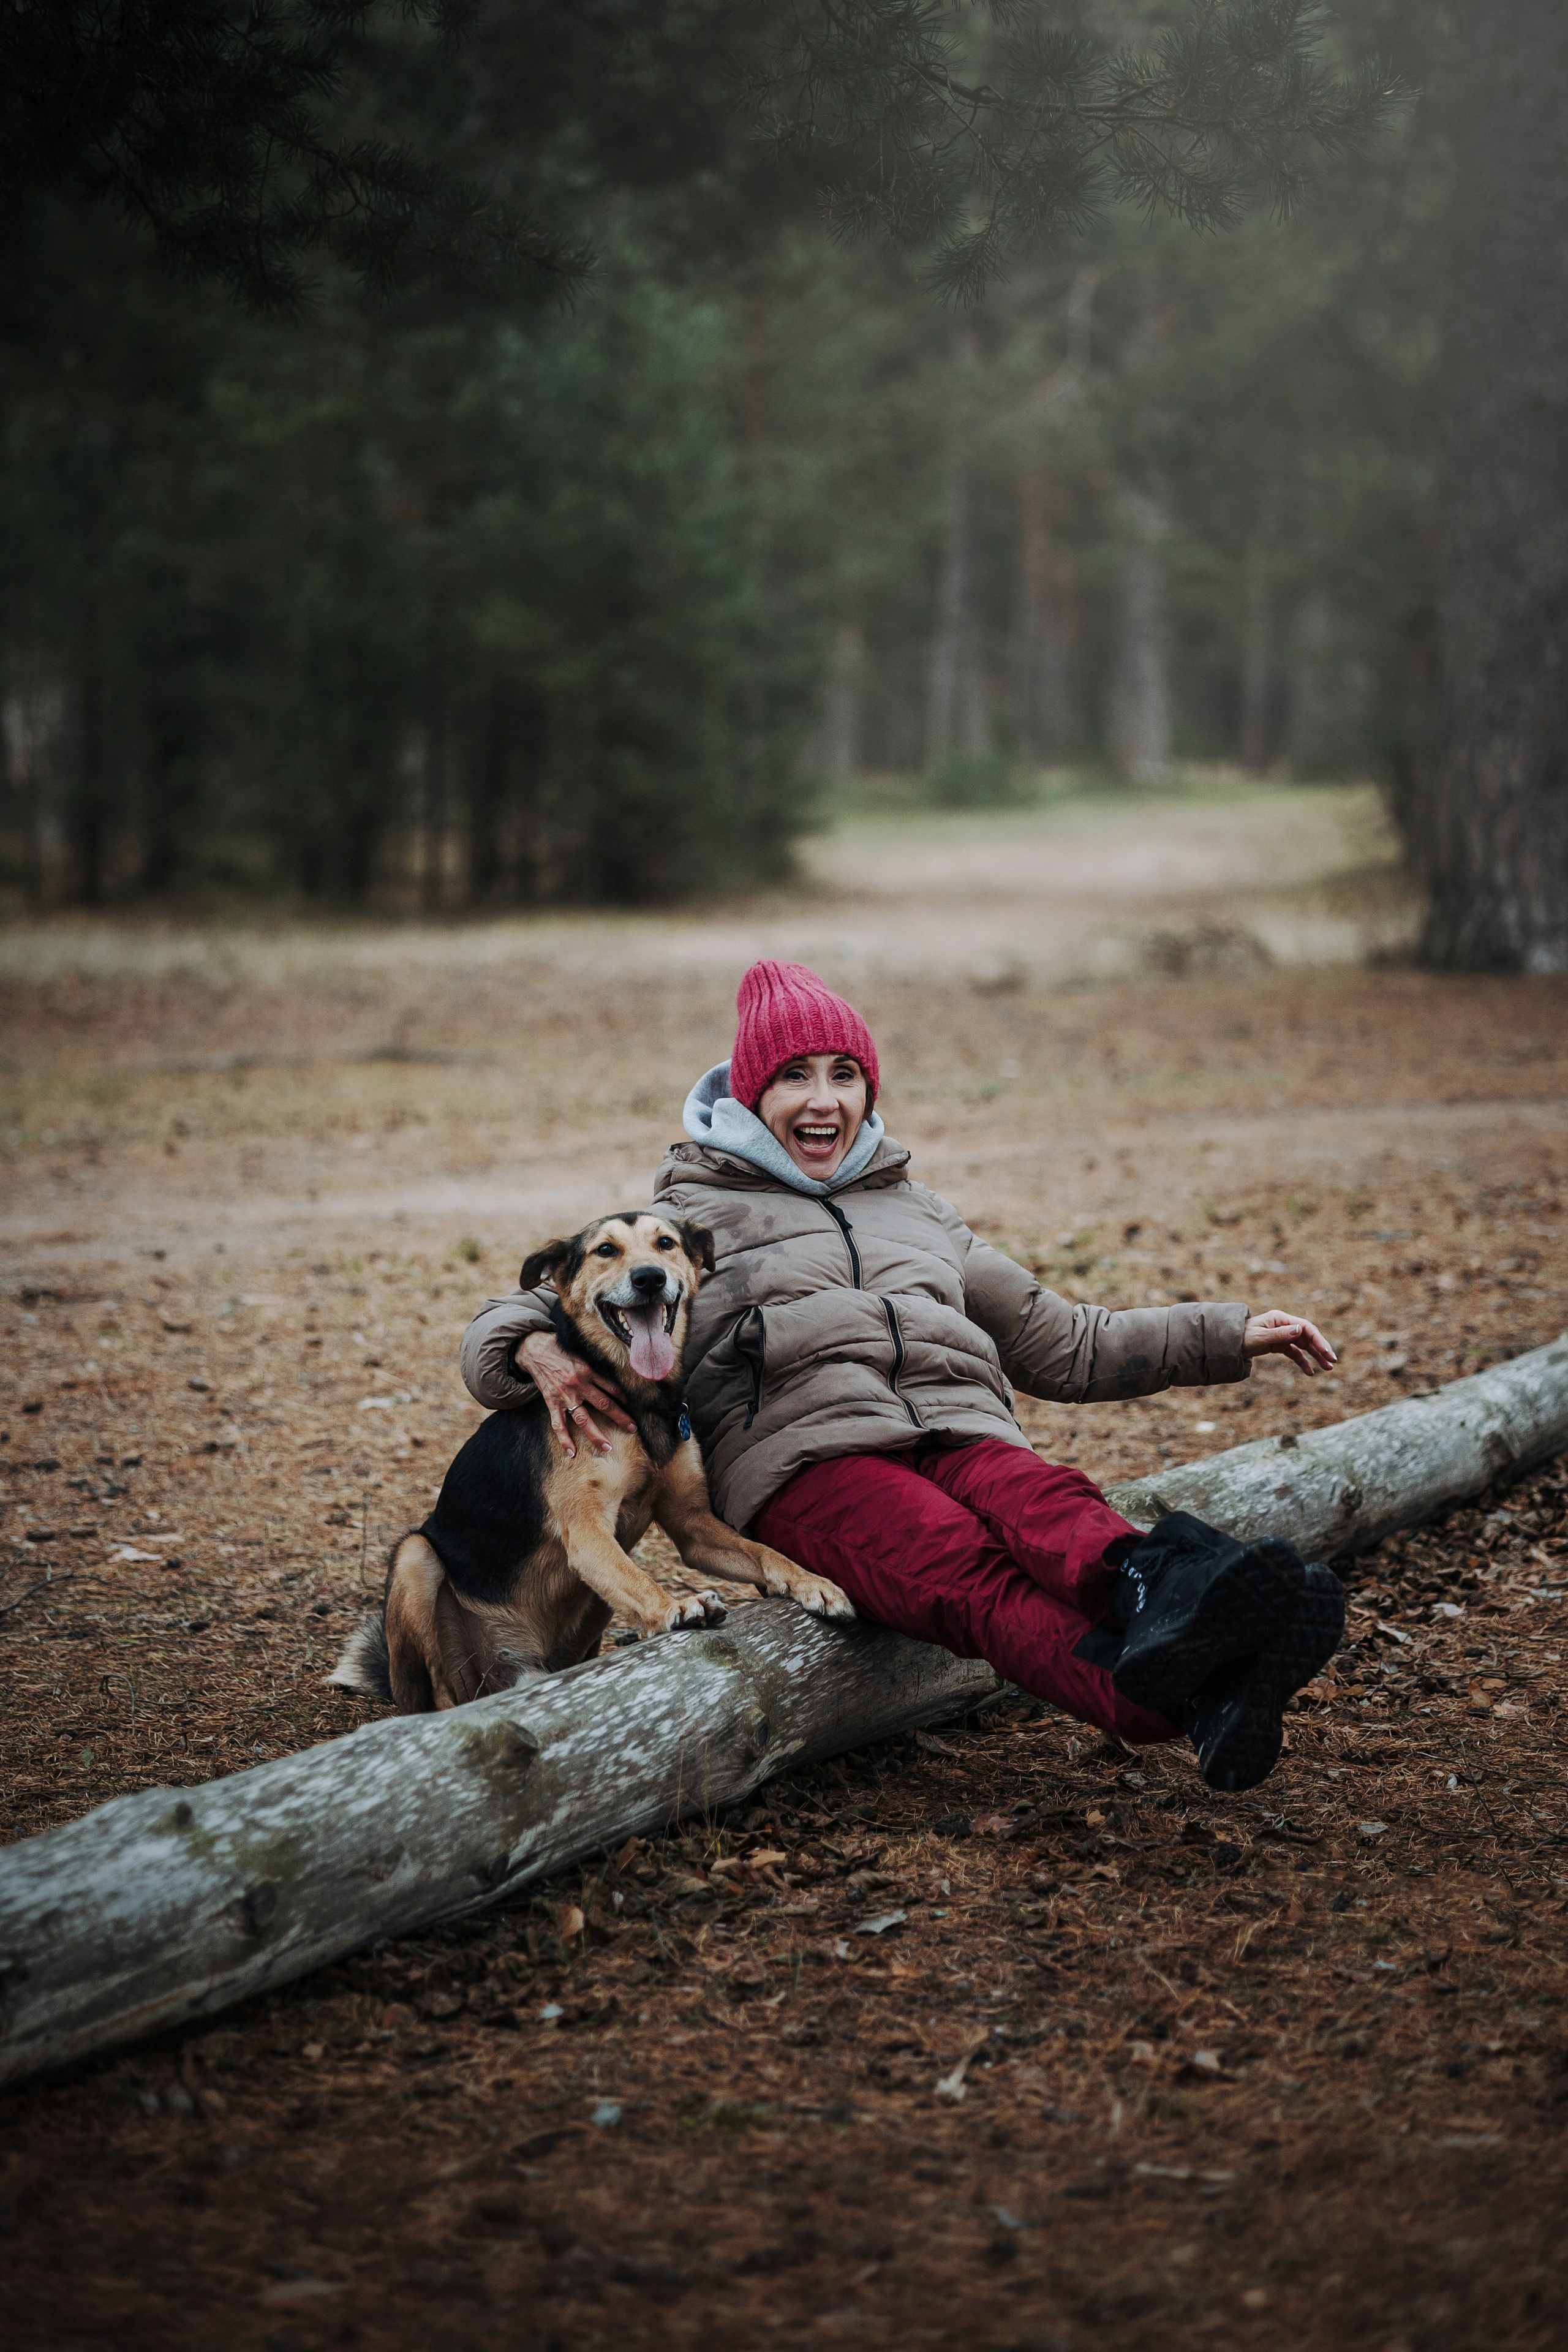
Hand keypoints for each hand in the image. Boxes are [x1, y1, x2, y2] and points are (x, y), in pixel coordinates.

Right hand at [517, 1331, 635, 1457]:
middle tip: (632, 1428)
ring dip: (596, 1435)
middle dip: (620, 1417)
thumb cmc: (559, 1347)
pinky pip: (558, 1425)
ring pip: (583, 1419)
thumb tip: (614, 1361)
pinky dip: (564, 1440)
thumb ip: (595, 1358)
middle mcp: (578, 1384)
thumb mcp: (580, 1349)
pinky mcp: (552, 1402)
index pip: (611, 1386)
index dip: (623, 1396)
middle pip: (604, 1404)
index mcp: (588, 1370)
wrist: (533, 1349)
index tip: (633, 1404)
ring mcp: (565, 1396)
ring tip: (607, 1447)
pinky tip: (571, 1453)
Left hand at [1242, 1309, 1336, 1377]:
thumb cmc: (1242, 1337)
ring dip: (1316, 1356)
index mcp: (1281, 1318)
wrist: (1229, 1343)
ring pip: (1304, 1346)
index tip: (1326, 1352)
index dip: (1318, 1339)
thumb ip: (1280, 1334)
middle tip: (1333, 1362)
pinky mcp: (1279, 1345)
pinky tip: (1310, 1372)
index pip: (1305, 1327)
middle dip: (1321, 1349)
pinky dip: (1303, 1362)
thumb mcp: (1260, 1337)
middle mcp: (1284, 1325)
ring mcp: (1283, 1335)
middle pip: (1308, 1337)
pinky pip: (1295, 1353)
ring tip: (1328, 1368)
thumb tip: (1300, 1329)